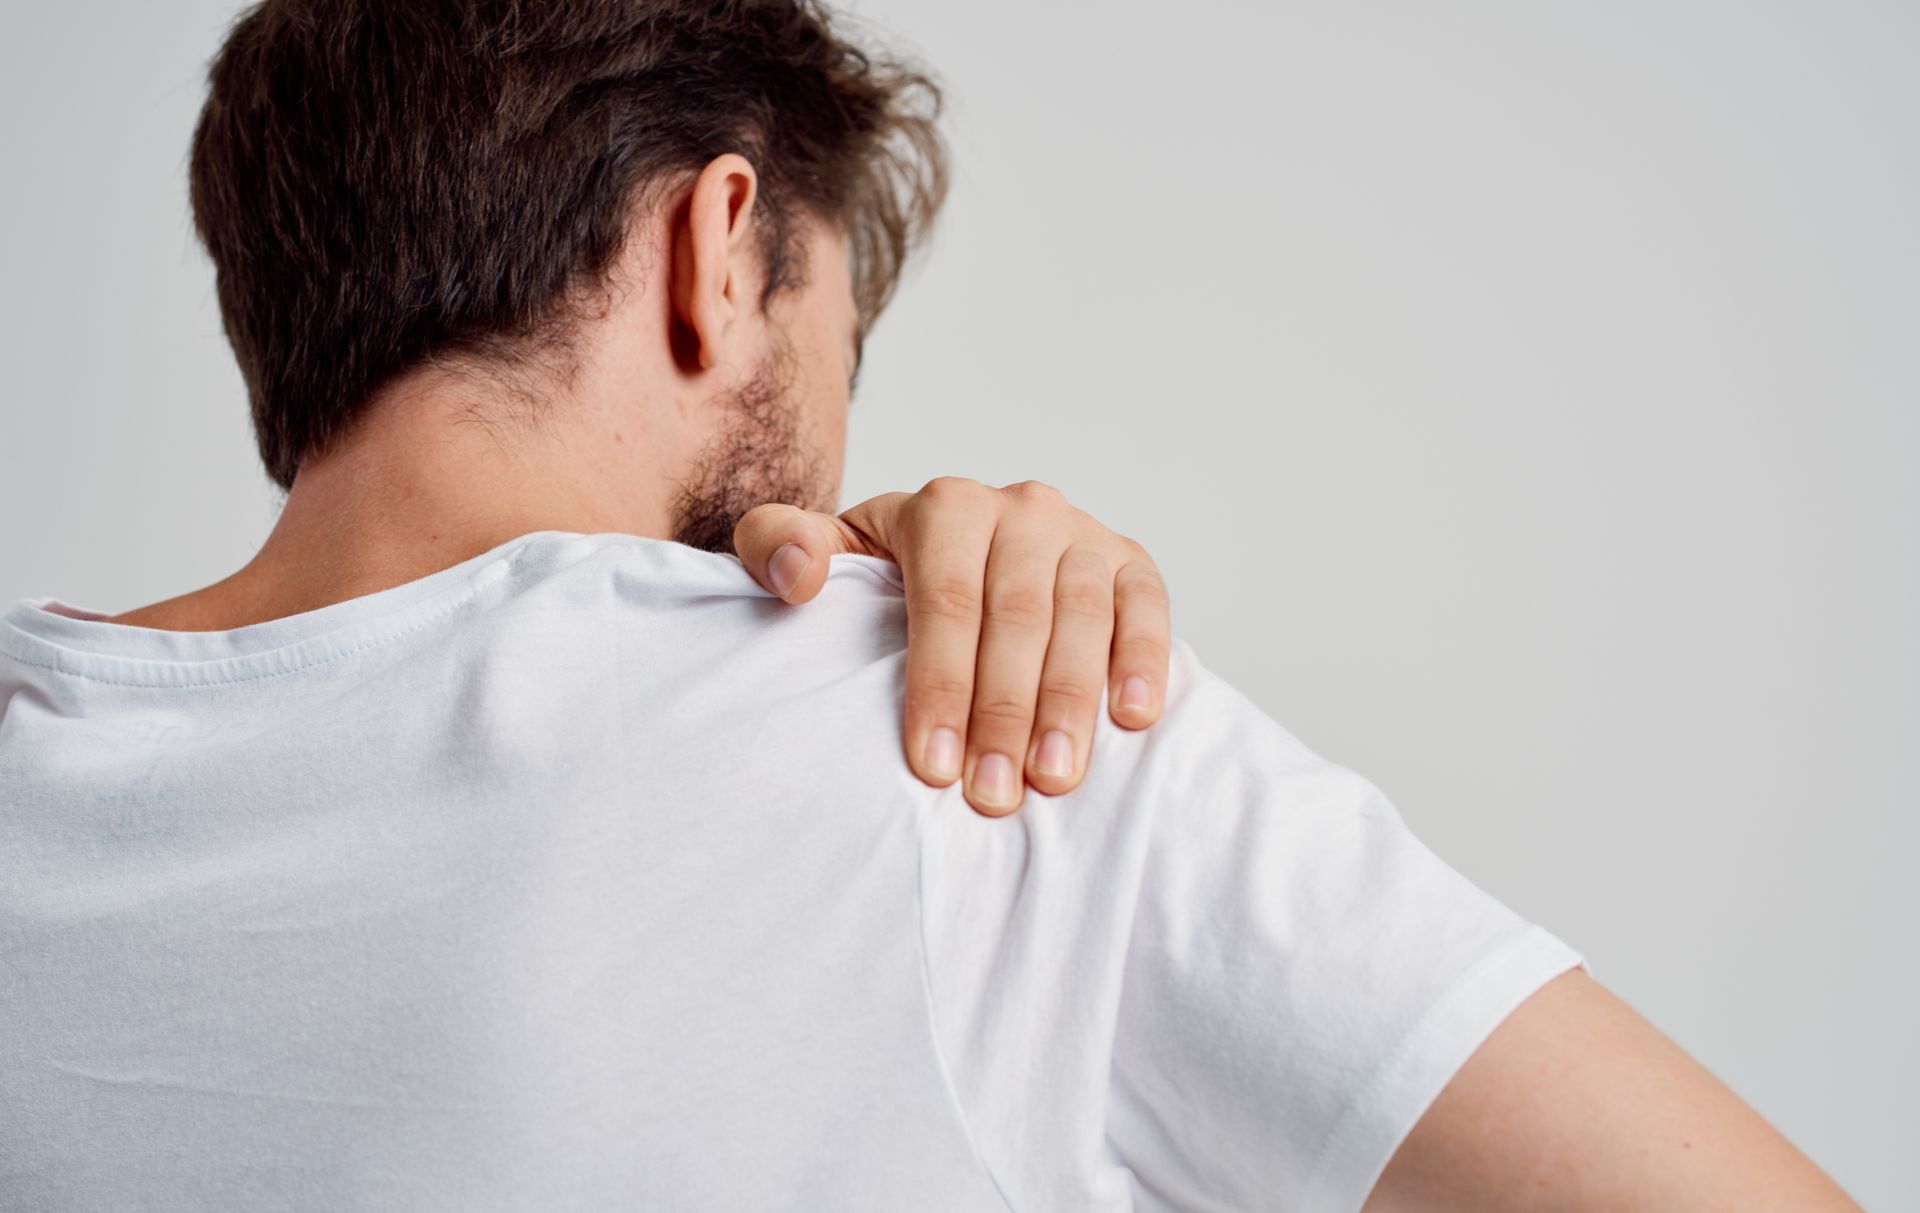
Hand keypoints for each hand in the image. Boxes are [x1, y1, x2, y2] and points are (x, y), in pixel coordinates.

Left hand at [732, 477, 1171, 816]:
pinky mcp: (1132, 561)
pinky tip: (1133, 718)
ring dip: (1070, 703)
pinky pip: (1147, 605)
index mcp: (945, 508)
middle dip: (1003, 712)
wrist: (965, 553)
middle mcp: (1020, 510)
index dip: (940, 684)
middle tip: (992, 795)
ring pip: (1082, 617)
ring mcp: (1082, 534)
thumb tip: (795, 578)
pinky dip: (1145, 659)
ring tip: (1054, 779)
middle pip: (1015, 616)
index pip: (944, 600)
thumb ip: (778, 547)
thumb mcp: (826, 555)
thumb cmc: (889, 576)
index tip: (932, 765)